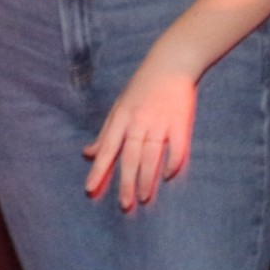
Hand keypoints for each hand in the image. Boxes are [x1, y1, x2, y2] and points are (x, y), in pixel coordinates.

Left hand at [84, 48, 198, 209]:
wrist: (170, 64)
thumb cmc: (141, 88)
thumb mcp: (118, 108)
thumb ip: (106, 133)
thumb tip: (88, 153)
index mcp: (121, 118)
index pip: (107, 149)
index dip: (99, 170)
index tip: (90, 189)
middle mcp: (138, 122)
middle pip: (130, 157)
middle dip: (125, 182)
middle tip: (123, 205)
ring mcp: (160, 123)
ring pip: (151, 157)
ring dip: (147, 179)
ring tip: (143, 198)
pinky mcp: (181, 123)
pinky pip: (177, 149)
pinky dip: (173, 163)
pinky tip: (168, 177)